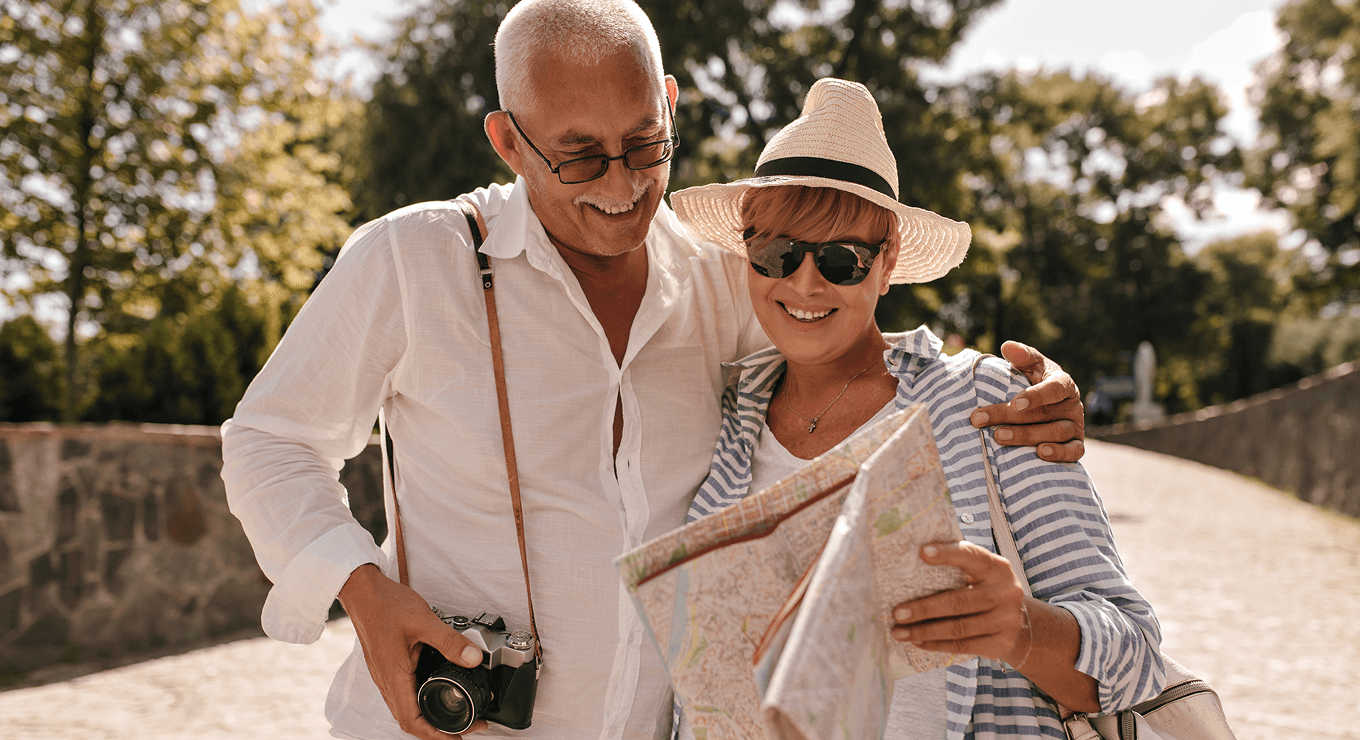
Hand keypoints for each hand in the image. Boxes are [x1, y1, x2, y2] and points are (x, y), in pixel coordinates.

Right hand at [338, 564, 489, 738]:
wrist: (362, 591)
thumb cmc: (385, 604)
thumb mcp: (424, 621)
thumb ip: (450, 642)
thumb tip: (473, 658)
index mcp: (394, 676)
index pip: (411, 721)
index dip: (435, 734)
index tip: (458, 735)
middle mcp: (386, 681)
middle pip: (409, 720)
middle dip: (437, 729)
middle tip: (466, 726)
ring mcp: (385, 675)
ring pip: (405, 708)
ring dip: (428, 716)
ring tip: (454, 714)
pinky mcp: (386, 666)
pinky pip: (402, 694)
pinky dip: (420, 701)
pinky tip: (434, 690)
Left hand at [892, 542, 1098, 710]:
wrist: (1020, 624)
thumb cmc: (987, 590)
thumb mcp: (982, 574)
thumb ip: (959, 566)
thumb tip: (913, 560)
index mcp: (997, 567)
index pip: (971, 556)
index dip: (947, 554)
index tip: (921, 553)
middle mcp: (1006, 592)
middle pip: (958, 601)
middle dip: (924, 608)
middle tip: (897, 613)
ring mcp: (1006, 620)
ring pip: (957, 627)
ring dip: (924, 631)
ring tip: (899, 632)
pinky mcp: (1000, 643)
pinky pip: (962, 645)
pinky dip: (936, 644)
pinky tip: (917, 642)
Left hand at [970, 340, 1084, 462]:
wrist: (1050, 406)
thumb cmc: (1035, 382)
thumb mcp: (1031, 366)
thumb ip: (1022, 356)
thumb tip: (1007, 346)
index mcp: (1063, 383)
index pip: (1054, 388)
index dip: (1036, 396)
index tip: (1015, 403)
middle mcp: (1072, 405)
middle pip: (1044, 413)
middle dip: (1010, 417)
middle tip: (980, 420)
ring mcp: (1076, 426)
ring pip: (1055, 433)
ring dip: (1027, 436)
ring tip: (999, 437)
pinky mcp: (1077, 444)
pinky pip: (1073, 452)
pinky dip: (1058, 453)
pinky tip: (1040, 453)